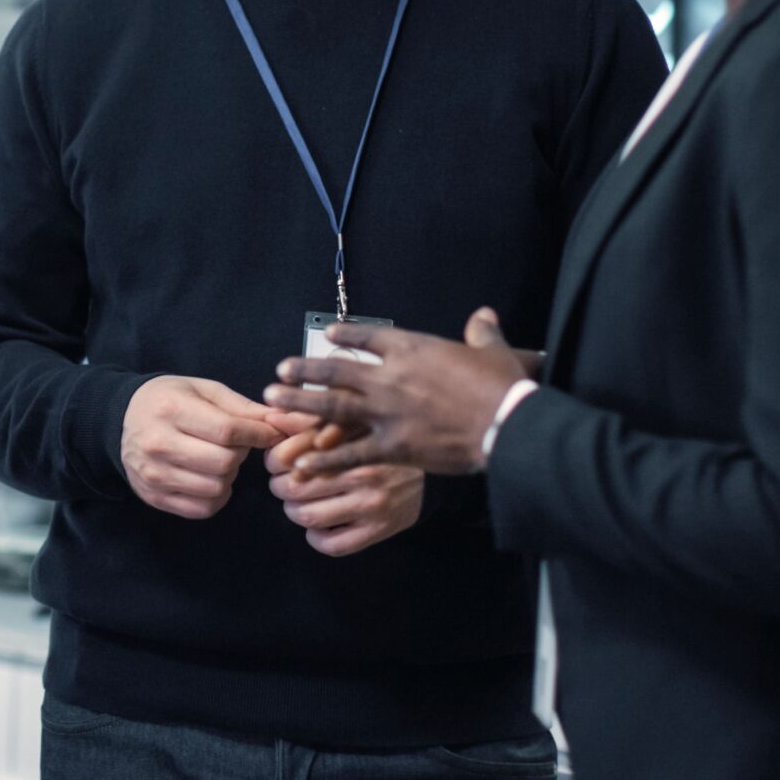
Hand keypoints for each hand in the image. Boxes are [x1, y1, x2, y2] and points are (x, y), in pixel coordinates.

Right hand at [121, 376, 288, 518]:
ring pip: (216, 488)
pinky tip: (209, 477)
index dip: (259, 434)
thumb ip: (243, 407)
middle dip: (240, 454)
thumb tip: (283, 423)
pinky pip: (202, 508)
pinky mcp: (154, 496)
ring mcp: (153, 474)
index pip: (228, 431)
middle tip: (235, 444)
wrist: (121, 420)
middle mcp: (158, 443)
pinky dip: (216, 496)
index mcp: (171, 409)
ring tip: (218, 458)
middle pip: (224, 463)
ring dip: (228, 476)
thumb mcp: (203, 390)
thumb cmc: (170, 400)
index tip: (271, 433)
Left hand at [261, 309, 533, 475]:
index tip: (328, 336)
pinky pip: (351, 454)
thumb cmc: (500, 387)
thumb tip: (484, 316)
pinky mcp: (393, 447)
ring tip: (274, 402)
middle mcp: (391, 378)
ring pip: (333, 407)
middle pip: (337, 371)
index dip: (346, 336)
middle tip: (280, 371)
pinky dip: (326, 459)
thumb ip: (481, 331)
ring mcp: (388, 413)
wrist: (505, 424)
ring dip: (301, 403)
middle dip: (305, 371)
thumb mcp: (492, 351)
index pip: (369, 337)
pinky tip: (303, 463)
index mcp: (412, 349)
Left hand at [265, 427, 422, 555]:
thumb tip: (271, 419)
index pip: (292, 455)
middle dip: (280, 486)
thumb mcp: (347, 425)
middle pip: (294, 488)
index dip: (274, 460)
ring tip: (299, 503)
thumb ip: (309, 423)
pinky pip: (333, 545)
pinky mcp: (379, 530)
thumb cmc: (377, 446)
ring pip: (308, 517)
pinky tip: (318, 527)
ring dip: (294, 511)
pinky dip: (315, 538)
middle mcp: (363, 474)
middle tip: (284, 483)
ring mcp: (372, 505)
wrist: (428, 475)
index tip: (276, 462)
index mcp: (352, 442)